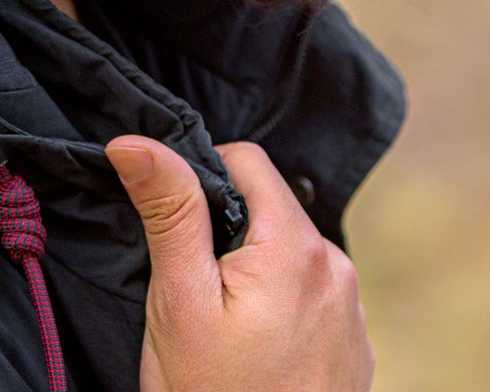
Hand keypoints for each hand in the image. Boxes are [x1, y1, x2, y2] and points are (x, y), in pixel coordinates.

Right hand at [105, 137, 373, 391]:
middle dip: (225, 229)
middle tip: (192, 287)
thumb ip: (169, 210)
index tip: (175, 226)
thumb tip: (135, 140)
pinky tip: (252, 350)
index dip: (200, 177)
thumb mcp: (179, 300)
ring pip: (287, 251)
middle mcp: (337, 270)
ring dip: (252, 267)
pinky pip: (309, 294)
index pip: (246, 160)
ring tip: (221, 327)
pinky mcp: (354, 346)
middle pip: (268, 206)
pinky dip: (277, 303)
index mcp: (297, 247)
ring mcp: (352, 312)